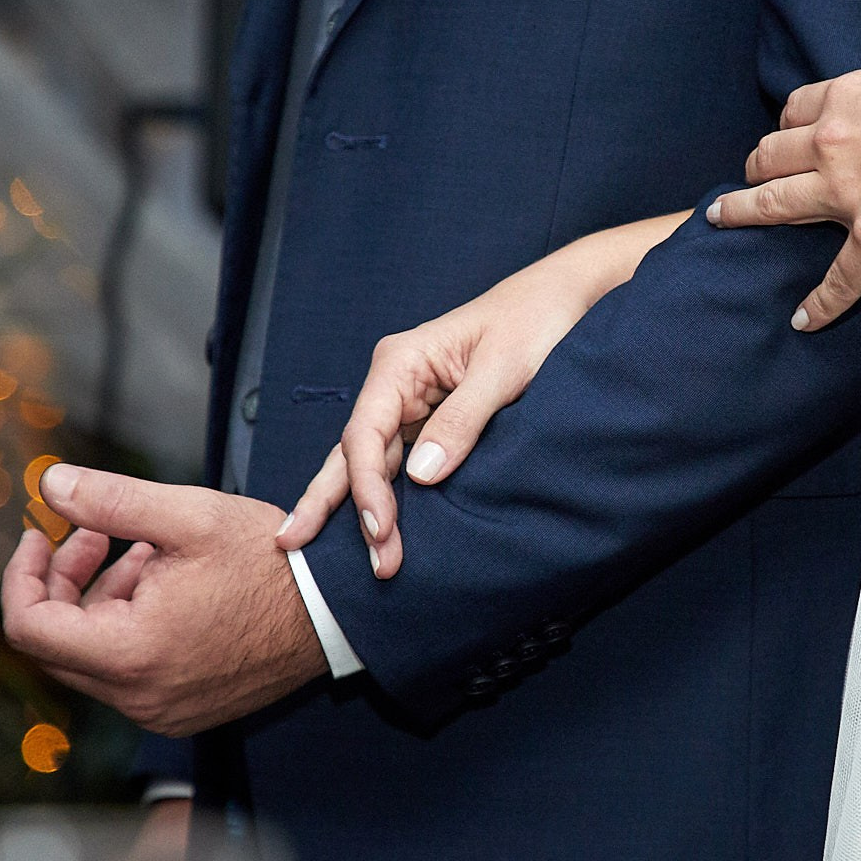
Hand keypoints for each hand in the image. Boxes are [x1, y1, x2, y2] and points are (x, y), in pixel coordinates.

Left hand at [1, 465, 325, 734]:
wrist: (336, 614)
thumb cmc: (271, 563)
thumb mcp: (188, 517)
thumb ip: (110, 502)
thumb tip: (51, 485)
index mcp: (131, 653)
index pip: (29, 627)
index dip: (21, 574)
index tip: (41, 534)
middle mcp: (139, 697)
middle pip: (55, 644)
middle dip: (63, 581)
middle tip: (95, 533)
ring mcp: (161, 711)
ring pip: (92, 656)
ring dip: (100, 600)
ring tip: (143, 552)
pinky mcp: (181, 711)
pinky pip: (127, 672)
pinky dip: (128, 627)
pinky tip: (164, 587)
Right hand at [278, 213, 686, 577]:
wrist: (562, 299)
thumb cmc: (534, 322)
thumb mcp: (505, 369)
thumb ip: (463, 421)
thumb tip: (421, 477)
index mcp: (400, 363)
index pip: (364, 434)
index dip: (366, 487)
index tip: (380, 531)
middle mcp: (394, 384)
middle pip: (352, 452)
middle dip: (332, 504)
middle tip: (299, 552)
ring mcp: (409, 404)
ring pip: (370, 464)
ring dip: (360, 510)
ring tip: (341, 561)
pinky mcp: (430, 421)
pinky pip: (399, 464)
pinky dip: (386, 498)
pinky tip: (373, 532)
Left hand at [708, 59, 860, 329]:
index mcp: (845, 102)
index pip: (794, 112)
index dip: (788, 128)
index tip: (787, 138)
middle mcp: (831, 145)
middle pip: (770, 155)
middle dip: (755, 167)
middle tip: (747, 179)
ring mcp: (846, 194)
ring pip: (774, 204)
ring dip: (742, 211)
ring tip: (721, 218)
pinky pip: (838, 279)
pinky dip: (818, 304)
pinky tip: (802, 320)